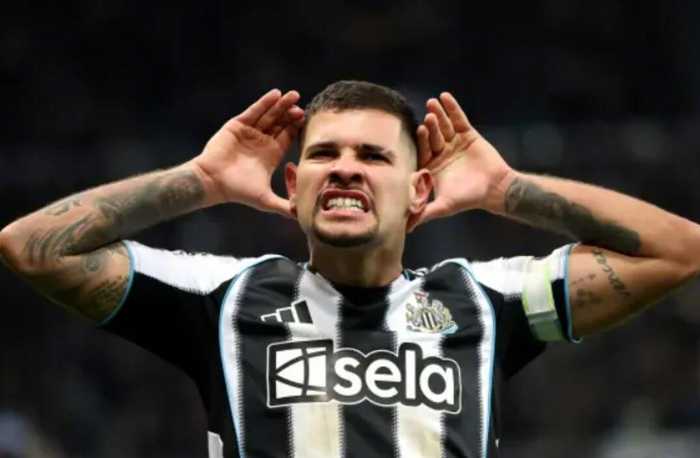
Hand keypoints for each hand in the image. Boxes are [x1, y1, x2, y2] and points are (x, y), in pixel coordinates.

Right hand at [193, 89, 304, 216]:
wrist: (213, 181)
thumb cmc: (238, 191)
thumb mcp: (265, 199)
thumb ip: (284, 206)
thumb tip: (301, 216)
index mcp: (270, 154)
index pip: (288, 137)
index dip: (297, 129)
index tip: (307, 122)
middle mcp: (262, 141)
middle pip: (281, 123)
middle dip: (291, 114)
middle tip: (302, 108)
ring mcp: (250, 132)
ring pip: (269, 115)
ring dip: (281, 105)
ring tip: (293, 95)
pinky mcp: (238, 125)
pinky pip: (254, 111)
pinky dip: (264, 102)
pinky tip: (276, 94)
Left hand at [409, 92, 512, 230]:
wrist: (495, 189)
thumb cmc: (468, 198)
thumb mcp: (443, 206)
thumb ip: (424, 213)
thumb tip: (405, 228)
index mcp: (432, 166)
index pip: (423, 150)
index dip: (422, 140)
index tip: (420, 130)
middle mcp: (441, 153)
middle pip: (433, 136)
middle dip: (431, 126)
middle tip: (428, 116)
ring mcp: (453, 143)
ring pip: (444, 126)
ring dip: (439, 114)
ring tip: (434, 102)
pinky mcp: (468, 134)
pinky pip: (459, 119)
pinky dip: (453, 108)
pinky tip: (446, 97)